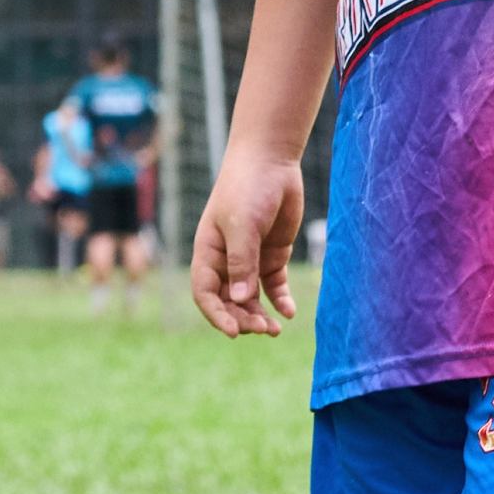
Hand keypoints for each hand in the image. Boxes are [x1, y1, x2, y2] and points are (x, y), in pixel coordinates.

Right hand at [190, 145, 306, 336]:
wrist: (270, 163)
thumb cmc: (247, 189)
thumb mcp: (242, 226)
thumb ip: (242, 262)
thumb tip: (240, 300)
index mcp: (208, 253)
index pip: (205, 293)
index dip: (216, 314)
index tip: (235, 331)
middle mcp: (226, 261)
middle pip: (229, 300)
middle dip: (243, 318)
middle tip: (263, 329)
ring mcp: (250, 259)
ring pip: (250, 298)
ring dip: (260, 314)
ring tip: (275, 329)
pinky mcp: (272, 256)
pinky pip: (273, 286)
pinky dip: (279, 300)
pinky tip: (288, 312)